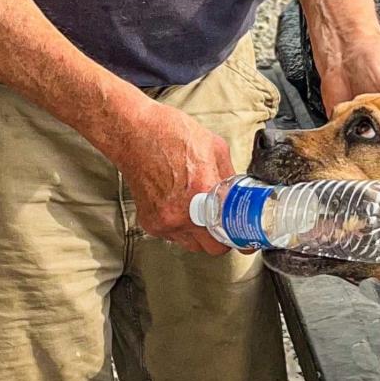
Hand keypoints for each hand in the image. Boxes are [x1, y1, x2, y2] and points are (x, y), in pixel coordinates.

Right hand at [118, 105, 236, 254]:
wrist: (133, 132)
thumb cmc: (169, 133)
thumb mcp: (214, 146)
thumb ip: (229, 175)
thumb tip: (240, 193)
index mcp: (203, 191)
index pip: (229, 234)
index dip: (241, 239)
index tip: (246, 240)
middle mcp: (182, 211)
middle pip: (212, 248)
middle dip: (221, 238)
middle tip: (224, 225)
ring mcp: (164, 219)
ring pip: (191, 245)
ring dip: (199, 235)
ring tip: (201, 214)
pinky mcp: (149, 221)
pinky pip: (171, 236)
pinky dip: (179, 227)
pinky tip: (181, 207)